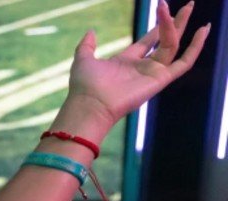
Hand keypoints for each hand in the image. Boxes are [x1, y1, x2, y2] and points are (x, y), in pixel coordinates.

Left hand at [58, 2, 207, 139]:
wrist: (90, 104)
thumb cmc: (85, 86)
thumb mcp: (83, 59)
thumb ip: (87, 45)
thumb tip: (91, 31)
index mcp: (127, 61)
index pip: (149, 40)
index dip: (158, 26)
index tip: (164, 9)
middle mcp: (142, 67)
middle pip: (166, 40)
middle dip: (176, 22)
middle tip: (190, 4)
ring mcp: (153, 73)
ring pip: (173, 44)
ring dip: (179, 25)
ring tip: (187, 6)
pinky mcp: (161, 79)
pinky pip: (185, 62)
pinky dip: (196, 47)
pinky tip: (203, 30)